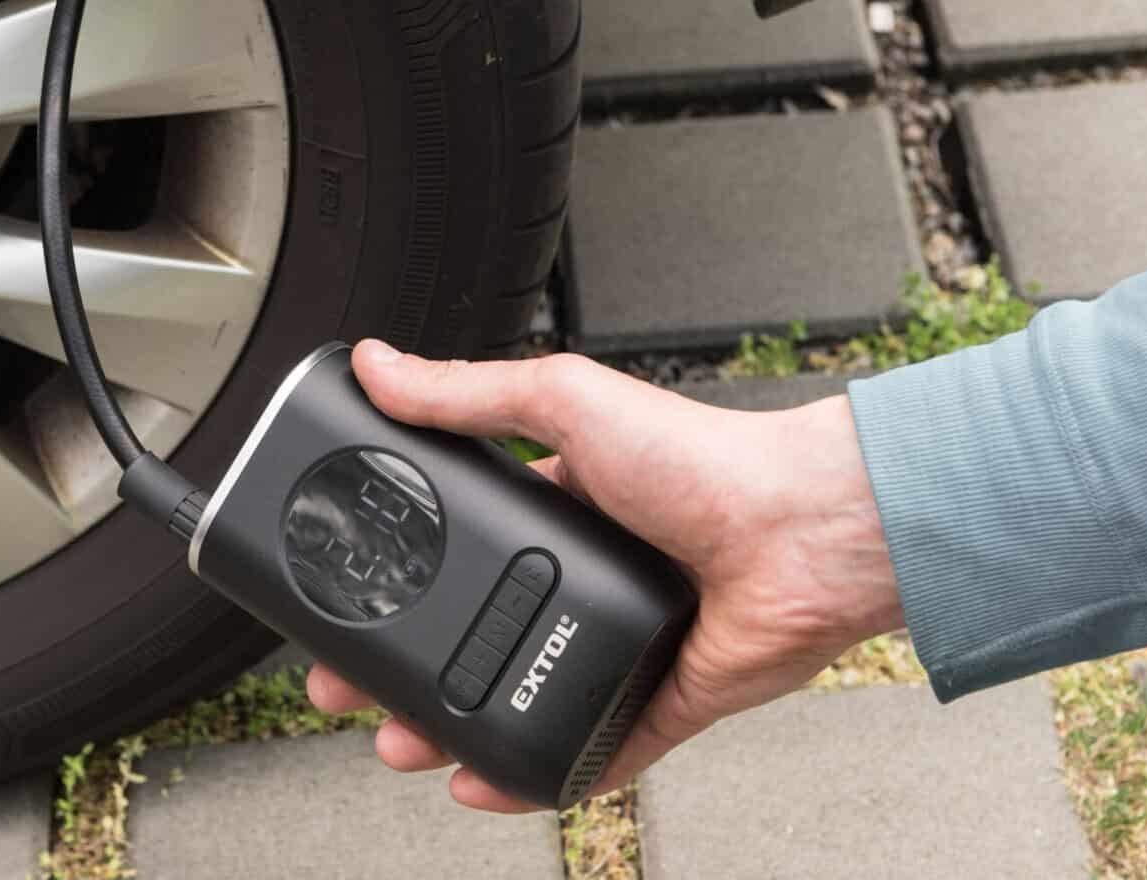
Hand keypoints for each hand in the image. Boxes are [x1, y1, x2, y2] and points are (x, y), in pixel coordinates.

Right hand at [306, 339, 903, 811]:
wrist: (804, 530)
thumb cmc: (706, 456)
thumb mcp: (564, 401)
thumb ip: (465, 393)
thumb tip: (380, 363)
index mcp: (559, 507)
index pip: (457, 549)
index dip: (396, 577)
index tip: (343, 596)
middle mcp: (584, 577)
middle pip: (472, 633)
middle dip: (405, 669)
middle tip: (350, 686)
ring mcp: (616, 643)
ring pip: (513, 699)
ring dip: (450, 728)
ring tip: (400, 742)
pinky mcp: (654, 700)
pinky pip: (584, 752)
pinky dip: (530, 774)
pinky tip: (479, 783)